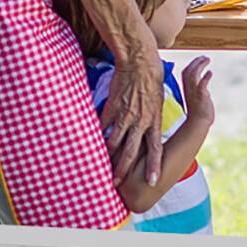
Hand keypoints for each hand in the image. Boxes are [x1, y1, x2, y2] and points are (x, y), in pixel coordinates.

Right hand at [100, 34, 164, 186]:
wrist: (141, 62)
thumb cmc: (152, 82)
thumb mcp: (157, 105)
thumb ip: (151, 122)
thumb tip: (146, 135)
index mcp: (154, 121)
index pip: (156, 148)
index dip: (154, 166)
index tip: (153, 182)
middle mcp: (140, 121)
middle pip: (131, 152)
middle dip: (123, 170)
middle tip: (116, 184)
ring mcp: (124, 116)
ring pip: (114, 142)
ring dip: (107, 157)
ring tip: (99, 169)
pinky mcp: (111, 107)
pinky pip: (102, 126)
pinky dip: (96, 136)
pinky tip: (89, 146)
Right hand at [180, 55, 214, 125]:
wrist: (198, 123)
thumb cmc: (198, 113)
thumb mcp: (195, 98)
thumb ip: (198, 89)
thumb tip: (203, 83)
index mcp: (187, 89)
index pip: (186, 72)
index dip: (192, 64)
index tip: (199, 59)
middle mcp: (189, 89)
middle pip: (188, 71)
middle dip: (196, 62)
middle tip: (204, 57)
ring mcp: (194, 92)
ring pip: (193, 75)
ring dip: (200, 66)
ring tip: (207, 60)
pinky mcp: (201, 96)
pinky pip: (201, 84)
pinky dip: (205, 77)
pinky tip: (210, 73)